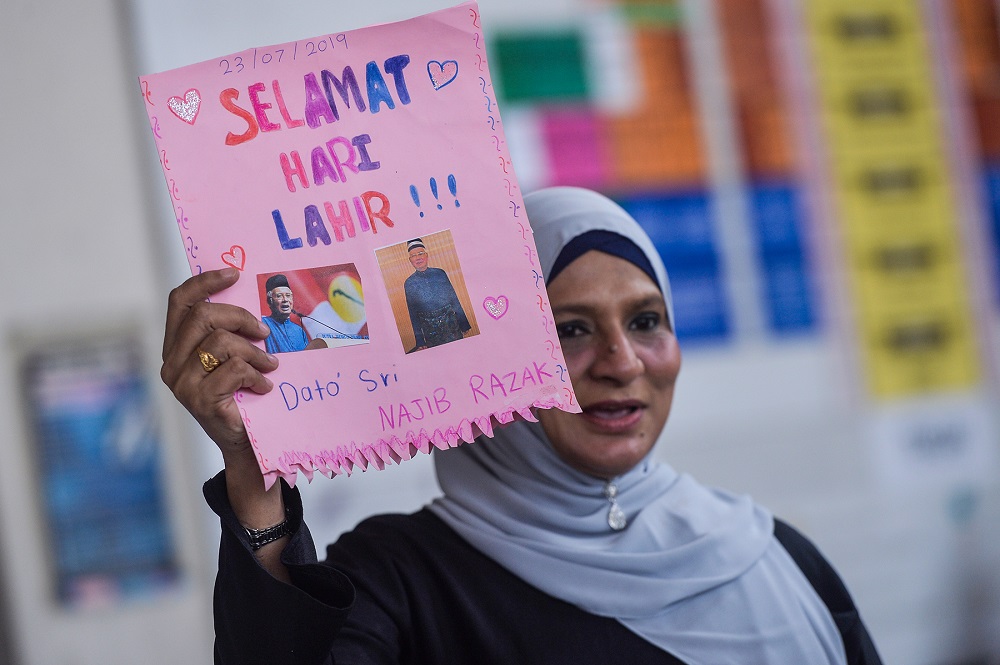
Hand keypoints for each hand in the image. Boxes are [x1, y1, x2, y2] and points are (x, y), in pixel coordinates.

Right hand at [160, 268, 277, 462]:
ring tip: (270, 366)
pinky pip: (234, 369)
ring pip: (221, 342)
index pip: (180, 301)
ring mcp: (182, 383)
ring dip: (255, 352)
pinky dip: (256, 376)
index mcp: (176, 346)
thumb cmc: (243, 395)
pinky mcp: (200, 399)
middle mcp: (171, 362)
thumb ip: (236, 331)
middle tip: (264, 333)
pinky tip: (264, 387)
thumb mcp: (236, 356)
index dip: (205, 282)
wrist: (244, 442)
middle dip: (240, 317)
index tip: (234, 273)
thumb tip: (266, 299)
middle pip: (202, 315)